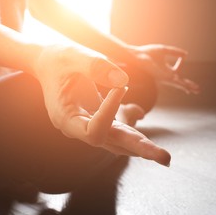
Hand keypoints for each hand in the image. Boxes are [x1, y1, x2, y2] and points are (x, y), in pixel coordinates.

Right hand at [34, 45, 170, 165]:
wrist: (50, 63)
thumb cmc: (59, 59)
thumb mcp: (75, 56)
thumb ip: (96, 66)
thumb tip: (124, 81)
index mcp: (65, 117)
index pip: (94, 130)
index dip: (110, 112)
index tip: (120, 87)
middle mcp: (77, 127)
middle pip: (110, 143)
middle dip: (139, 148)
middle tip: (164, 158)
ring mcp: (87, 125)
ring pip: (117, 141)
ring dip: (141, 146)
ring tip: (163, 157)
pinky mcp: (97, 119)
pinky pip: (118, 129)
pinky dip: (134, 131)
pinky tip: (148, 137)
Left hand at [127, 44, 199, 93]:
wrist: (138, 55)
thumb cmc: (148, 53)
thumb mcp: (164, 50)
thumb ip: (175, 52)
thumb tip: (186, 55)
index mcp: (165, 69)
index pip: (176, 70)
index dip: (181, 63)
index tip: (183, 57)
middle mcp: (165, 75)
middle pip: (179, 82)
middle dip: (188, 85)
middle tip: (197, 89)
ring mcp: (163, 77)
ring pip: (177, 84)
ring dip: (186, 86)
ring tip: (196, 89)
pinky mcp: (161, 77)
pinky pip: (173, 80)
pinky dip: (180, 83)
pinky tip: (186, 85)